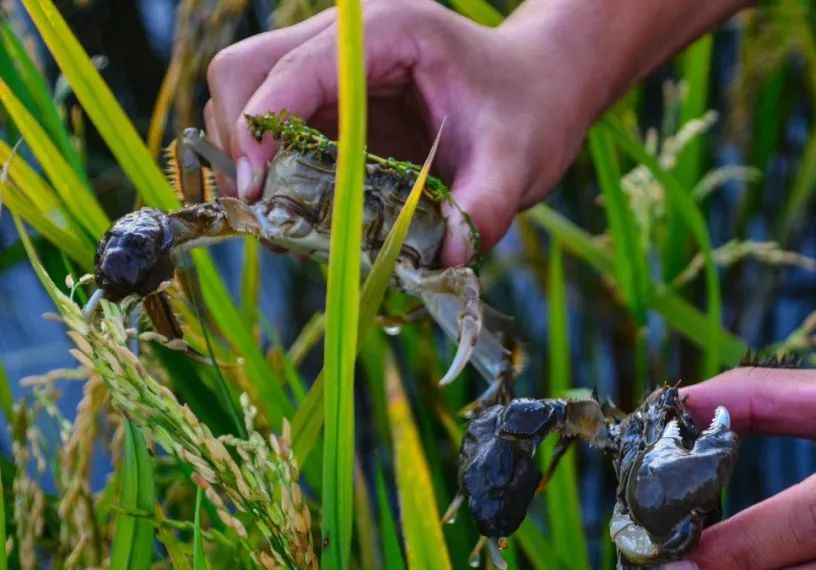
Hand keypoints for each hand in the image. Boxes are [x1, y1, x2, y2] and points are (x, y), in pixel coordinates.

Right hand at [204, 1, 592, 262]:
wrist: (540, 94)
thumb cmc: (530, 112)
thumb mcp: (516, 161)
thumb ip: (484, 208)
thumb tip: (448, 260)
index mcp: (387, 31)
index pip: (293, 69)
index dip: (261, 127)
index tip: (258, 191)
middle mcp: (345, 39)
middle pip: (245, 70)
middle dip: (243, 142)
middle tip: (268, 209)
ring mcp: (331, 69)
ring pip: (245, 97)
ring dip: (252, 160)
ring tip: (286, 218)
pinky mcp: (330, 102)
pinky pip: (273, 128)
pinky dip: (272, 171)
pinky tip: (302, 212)